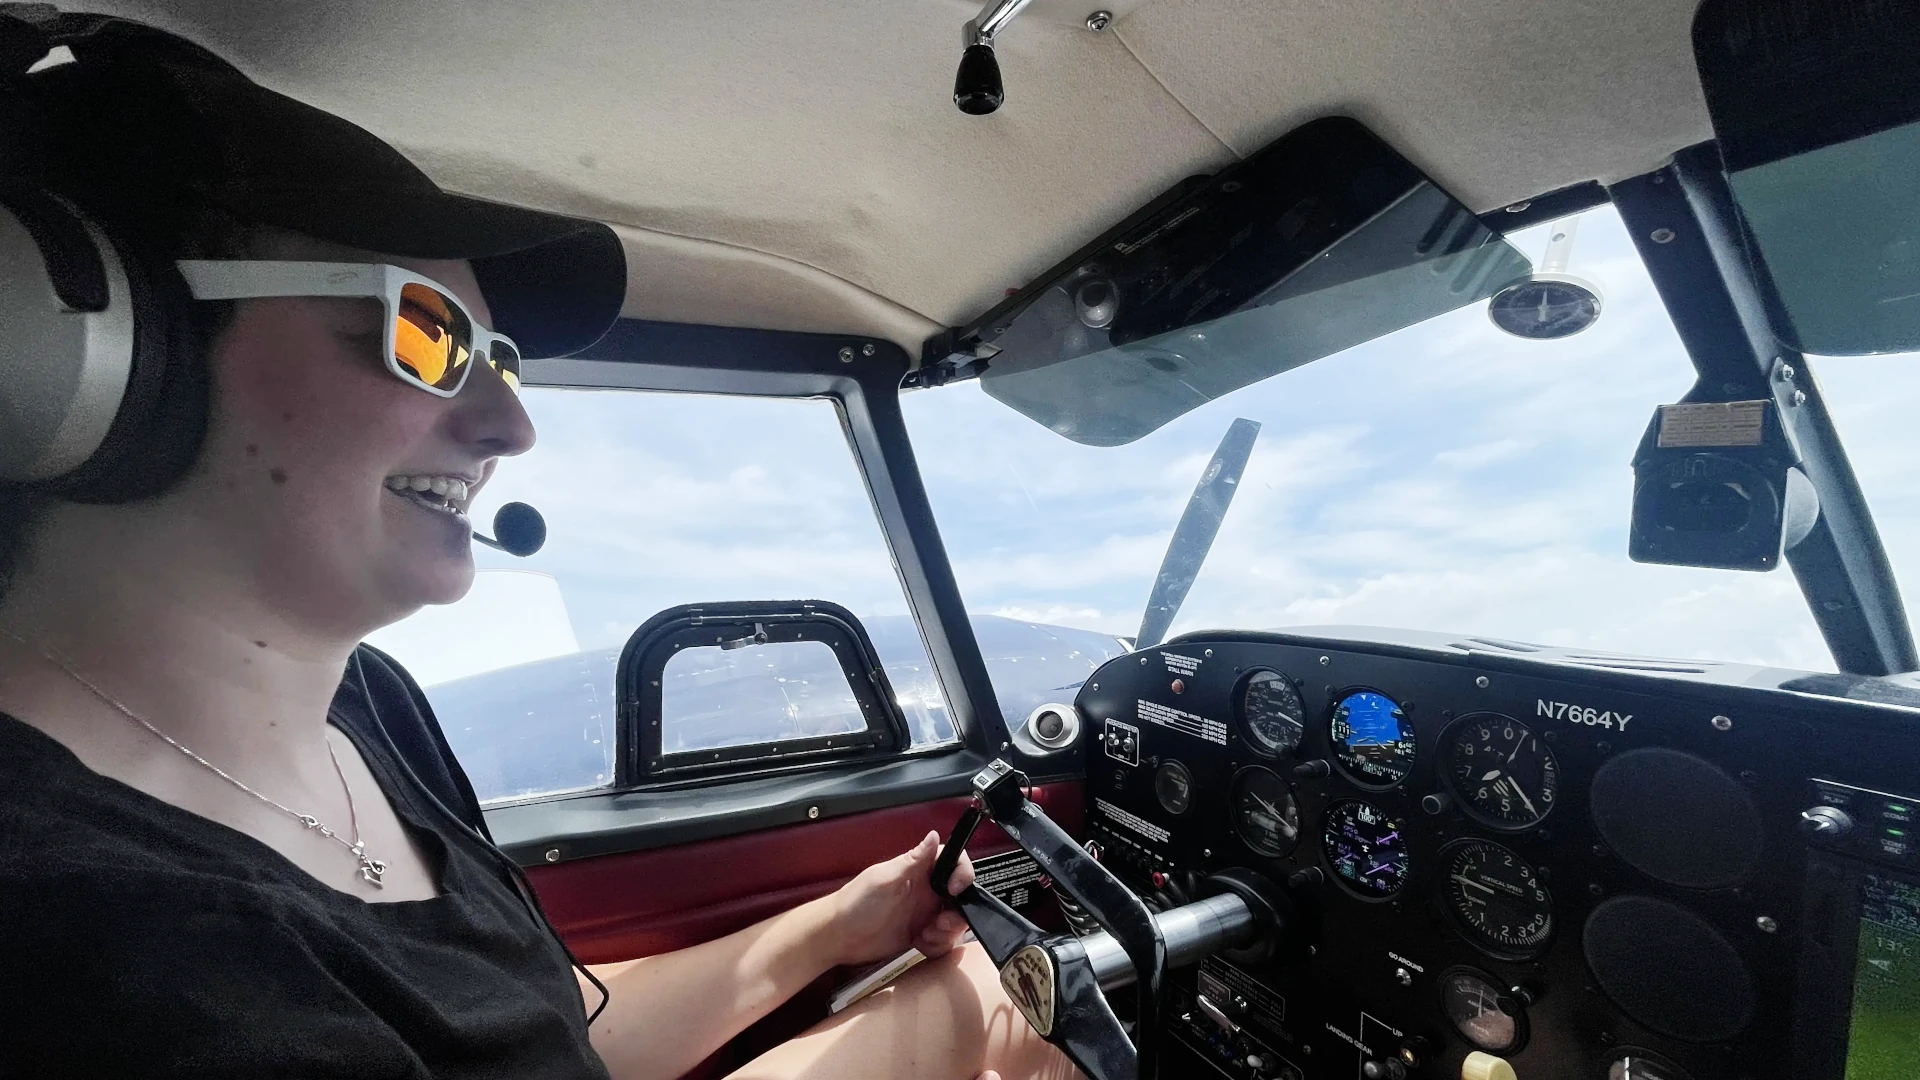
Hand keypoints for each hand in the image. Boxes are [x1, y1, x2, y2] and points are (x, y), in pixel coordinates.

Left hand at [825, 830, 975, 966]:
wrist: (837, 937)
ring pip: (954, 921)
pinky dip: (936, 946)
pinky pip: (942, 941)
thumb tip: (933, 835)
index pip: (952, 862)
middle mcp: (925, 891)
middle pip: (960, 896)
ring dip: (946, 933)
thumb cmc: (854, 904)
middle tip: (939, 923)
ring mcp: (923, 914)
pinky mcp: (920, 935)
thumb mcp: (884, 880)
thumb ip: (912, 860)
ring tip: (925, 936)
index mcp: (918, 871)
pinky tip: (920, 945)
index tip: (955, 890)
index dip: (962, 874)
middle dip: (957, 913)